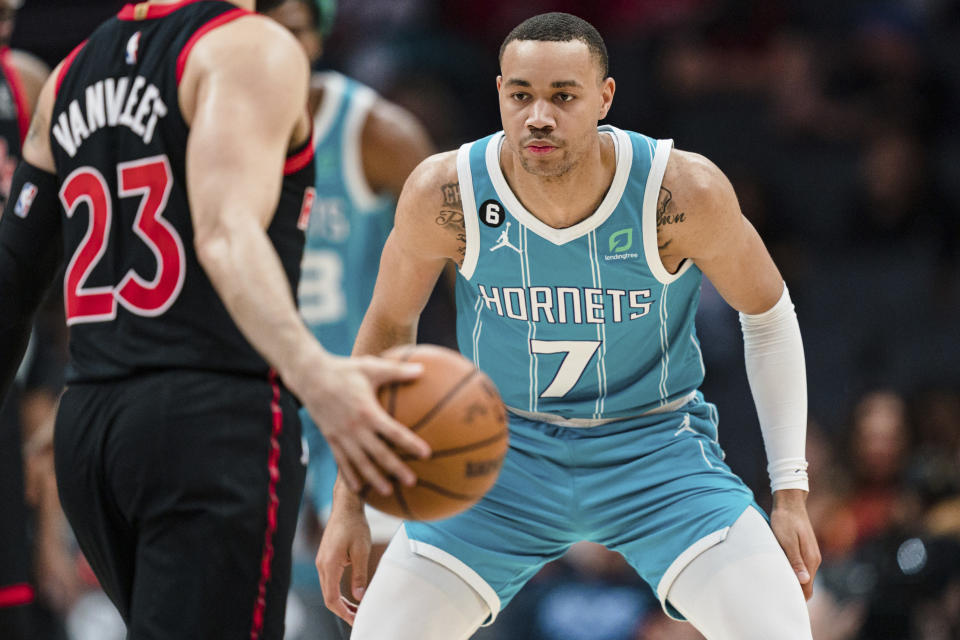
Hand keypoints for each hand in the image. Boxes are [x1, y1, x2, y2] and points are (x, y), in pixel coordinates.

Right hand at [289, 349, 430, 494]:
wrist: (309, 377)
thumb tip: (424, 370)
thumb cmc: (344, 370)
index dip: (410, 443)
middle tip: (412, 482)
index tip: (426, 454)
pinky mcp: (331, 439)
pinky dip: (350, 475)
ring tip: (388, 493)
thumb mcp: (371, 367)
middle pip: (379, 453)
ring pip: (360, 462)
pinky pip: (342, 461)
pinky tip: (359, 488)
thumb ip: (397, 371)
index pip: (393, 432)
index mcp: (367, 412)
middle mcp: (354, 428)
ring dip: (374, 478)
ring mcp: (341, 436)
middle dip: (396, 468)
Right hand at [316, 485, 370, 624]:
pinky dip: (338, 591)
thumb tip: (359, 597)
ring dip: (341, 601)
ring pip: (328, 589)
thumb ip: (359, 575)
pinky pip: (330, 580)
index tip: (356, 620)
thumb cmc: (355, 525)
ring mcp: (322, 561)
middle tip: (358, 618)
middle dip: (343, 610)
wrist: (346, 506)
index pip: (332, 598)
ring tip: (357, 610)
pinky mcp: (325, 557)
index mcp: (329, 564)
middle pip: (328, 596)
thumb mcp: (361, 551)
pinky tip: (351, 594)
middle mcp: (322, 564)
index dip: (343, 612)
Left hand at [770, 489, 821, 599]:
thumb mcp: (787, 540)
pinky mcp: (804, 549)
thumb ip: (795, 560)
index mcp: (810, 559)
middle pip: (807, 585)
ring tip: (777, 589)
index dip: (797, 597)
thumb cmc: (785, 520)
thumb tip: (803, 581)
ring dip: (794, 583)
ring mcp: (810, 554)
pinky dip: (793, 574)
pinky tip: (781, 574)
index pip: (807, 588)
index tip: (784, 604)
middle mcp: (813, 559)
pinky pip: (801, 568)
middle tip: (778, 599)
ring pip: (804, 577)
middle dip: (795, 593)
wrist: (790, 502)